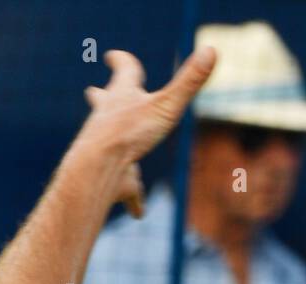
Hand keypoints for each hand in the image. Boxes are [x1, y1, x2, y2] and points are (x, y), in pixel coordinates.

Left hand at [76, 47, 216, 215]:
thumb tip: (212, 49)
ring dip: (113, 143)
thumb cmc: (129, 134)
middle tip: (93, 91)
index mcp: (122, 98)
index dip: (122, 62)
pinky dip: (134, 198)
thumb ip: (190, 80)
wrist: (98, 169)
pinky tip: (139, 211)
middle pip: (103, 103)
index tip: (114, 56)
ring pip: (111, 145)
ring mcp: (109, 151)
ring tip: (117, 151)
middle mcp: (109, 121)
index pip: (123, 72)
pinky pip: (128, 190)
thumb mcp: (167, 105)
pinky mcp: (116, 179)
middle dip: (101, 97)